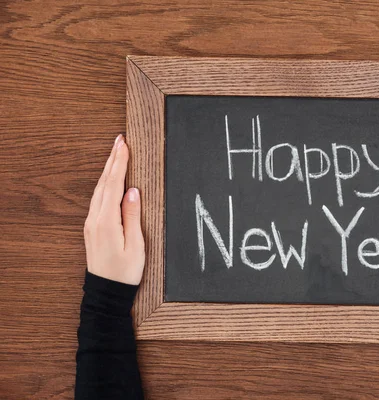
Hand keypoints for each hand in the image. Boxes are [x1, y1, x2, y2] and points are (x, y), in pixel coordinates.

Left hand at [84, 134, 144, 284]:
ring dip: (108, 169)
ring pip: (99, 189)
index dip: (119, 163)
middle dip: (113, 160)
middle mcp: (95, 219)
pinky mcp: (93, 227)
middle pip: (104, 183)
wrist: (106, 291)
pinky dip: (105, 183)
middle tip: (120, 140)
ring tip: (116, 153)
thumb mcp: (136, 245)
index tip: (124, 145)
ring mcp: (92, 223)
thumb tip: (133, 191)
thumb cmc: (125, 272)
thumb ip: (133, 216)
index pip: (114, 185)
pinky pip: (98, 198)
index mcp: (107, 222)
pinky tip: (110, 178)